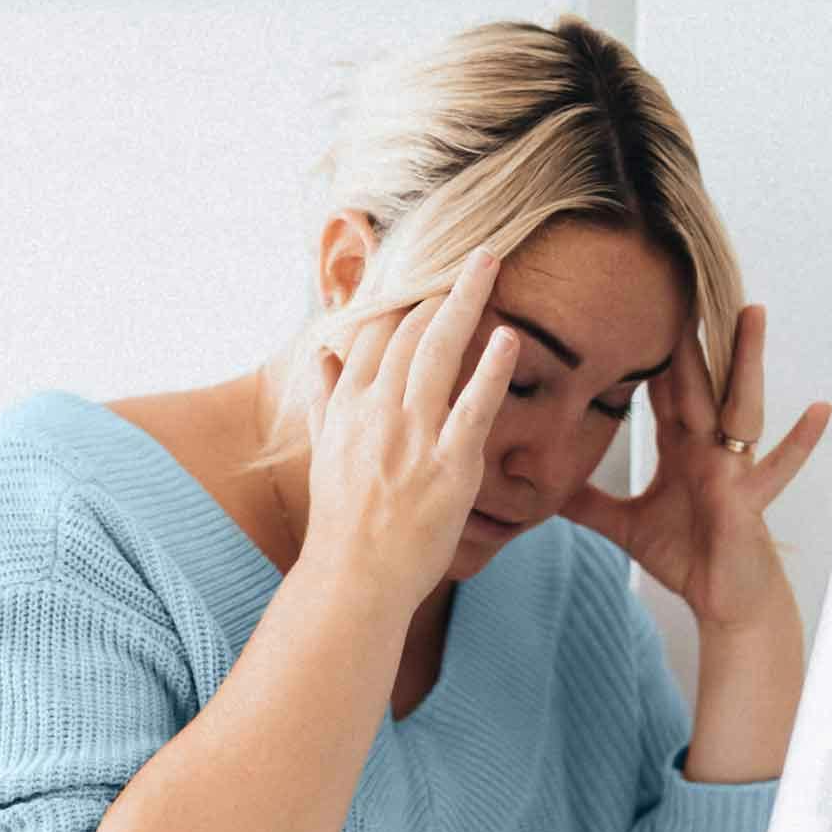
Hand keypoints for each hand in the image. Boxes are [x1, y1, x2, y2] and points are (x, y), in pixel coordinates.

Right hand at [300, 248, 519, 615]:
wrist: (353, 577)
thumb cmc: (343, 521)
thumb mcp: (322, 452)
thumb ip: (323, 399)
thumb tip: (322, 353)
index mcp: (347, 405)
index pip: (374, 334)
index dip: (405, 296)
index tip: (432, 270)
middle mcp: (376, 410)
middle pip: (408, 330)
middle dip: (443, 287)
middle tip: (477, 254)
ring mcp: (413, 435)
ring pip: (438, 351)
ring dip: (466, 302)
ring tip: (490, 266)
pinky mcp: (449, 464)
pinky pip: (474, 406)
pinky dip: (492, 368)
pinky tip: (509, 337)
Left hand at [560, 304, 830, 632]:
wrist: (726, 601)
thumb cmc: (688, 557)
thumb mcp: (626, 525)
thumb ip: (589, 503)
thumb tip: (542, 487)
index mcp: (682, 447)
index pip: (662, 388)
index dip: (648, 349)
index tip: (633, 300)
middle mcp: (710, 447)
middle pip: (697, 380)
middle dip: (691, 334)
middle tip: (683, 276)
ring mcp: (734, 468)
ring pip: (737, 404)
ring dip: (746, 360)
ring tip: (753, 313)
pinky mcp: (750, 498)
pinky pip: (778, 466)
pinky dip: (801, 441)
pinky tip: (822, 409)